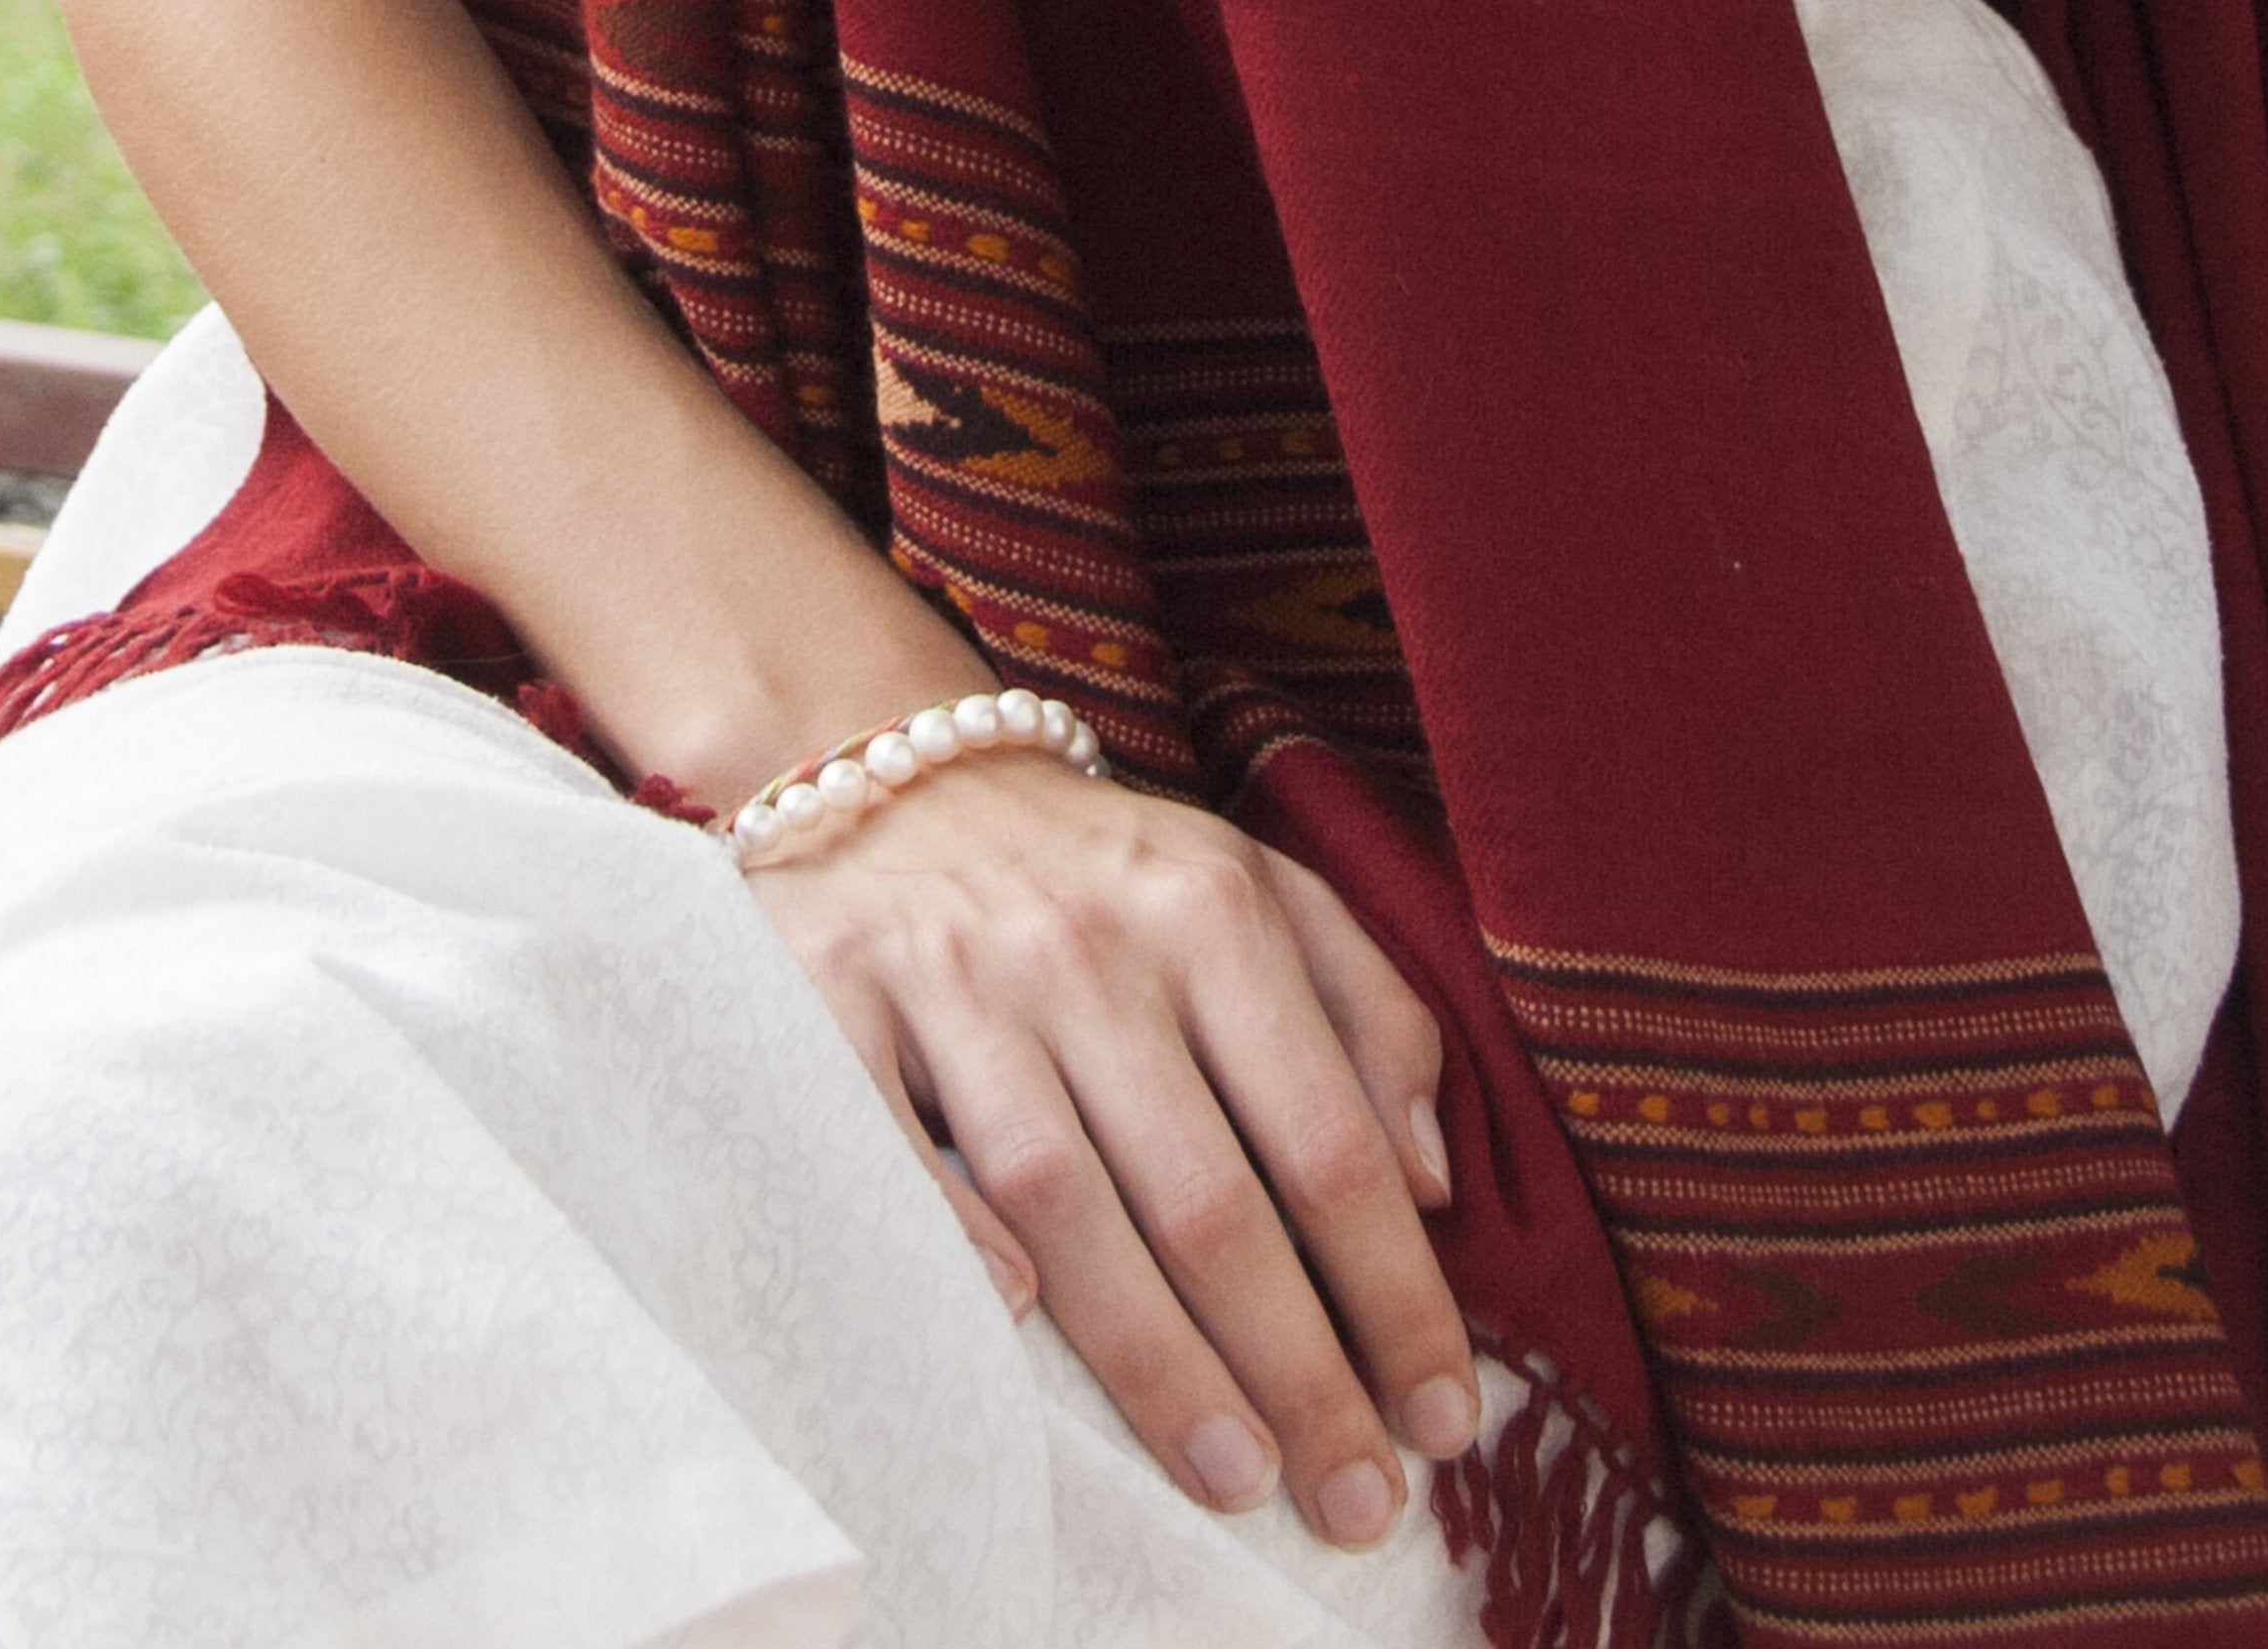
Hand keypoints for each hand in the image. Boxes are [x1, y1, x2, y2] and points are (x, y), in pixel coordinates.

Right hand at [746, 747, 1479, 1547]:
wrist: (889, 766)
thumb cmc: (1106, 870)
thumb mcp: (1264, 891)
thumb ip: (1372, 1015)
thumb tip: (1432, 1182)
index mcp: (1213, 910)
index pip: (1331, 1141)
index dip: (1394, 1294)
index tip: (1439, 1419)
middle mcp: (1088, 943)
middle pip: (1209, 1196)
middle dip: (1293, 1367)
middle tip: (1351, 1500)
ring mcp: (952, 973)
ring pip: (1066, 1196)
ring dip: (1154, 1355)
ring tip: (1230, 1475)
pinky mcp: (828, 994)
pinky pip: (888, 1141)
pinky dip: (949, 1233)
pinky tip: (1017, 1332)